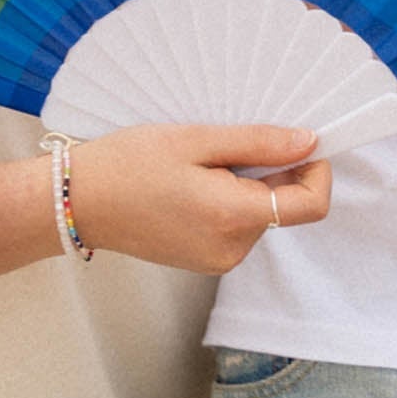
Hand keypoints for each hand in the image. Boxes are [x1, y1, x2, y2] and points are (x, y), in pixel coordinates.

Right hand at [68, 125, 331, 273]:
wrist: (78, 202)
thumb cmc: (131, 163)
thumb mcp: (197, 140)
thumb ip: (258, 144)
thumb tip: (310, 142)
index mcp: (233, 218)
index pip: (310, 206)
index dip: (318, 170)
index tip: (303, 138)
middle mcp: (232, 249)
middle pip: (286, 207)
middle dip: (277, 170)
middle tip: (238, 139)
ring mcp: (216, 259)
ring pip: (261, 213)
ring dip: (251, 182)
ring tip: (207, 158)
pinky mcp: (202, 258)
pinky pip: (237, 223)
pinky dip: (232, 197)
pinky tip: (197, 177)